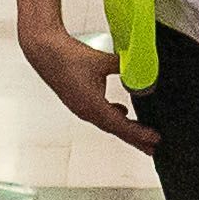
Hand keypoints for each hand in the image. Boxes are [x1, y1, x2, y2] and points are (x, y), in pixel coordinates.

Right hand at [19, 17, 157, 156]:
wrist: (44, 50)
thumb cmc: (68, 56)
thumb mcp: (102, 61)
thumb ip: (125, 66)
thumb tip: (142, 67)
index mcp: (92, 106)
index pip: (121, 126)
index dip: (139, 134)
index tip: (154, 140)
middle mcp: (85, 111)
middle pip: (115, 130)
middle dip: (135, 139)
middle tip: (152, 149)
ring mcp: (80, 107)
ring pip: (107, 123)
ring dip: (125, 128)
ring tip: (140, 135)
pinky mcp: (77, 100)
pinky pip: (99, 114)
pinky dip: (113, 116)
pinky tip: (121, 110)